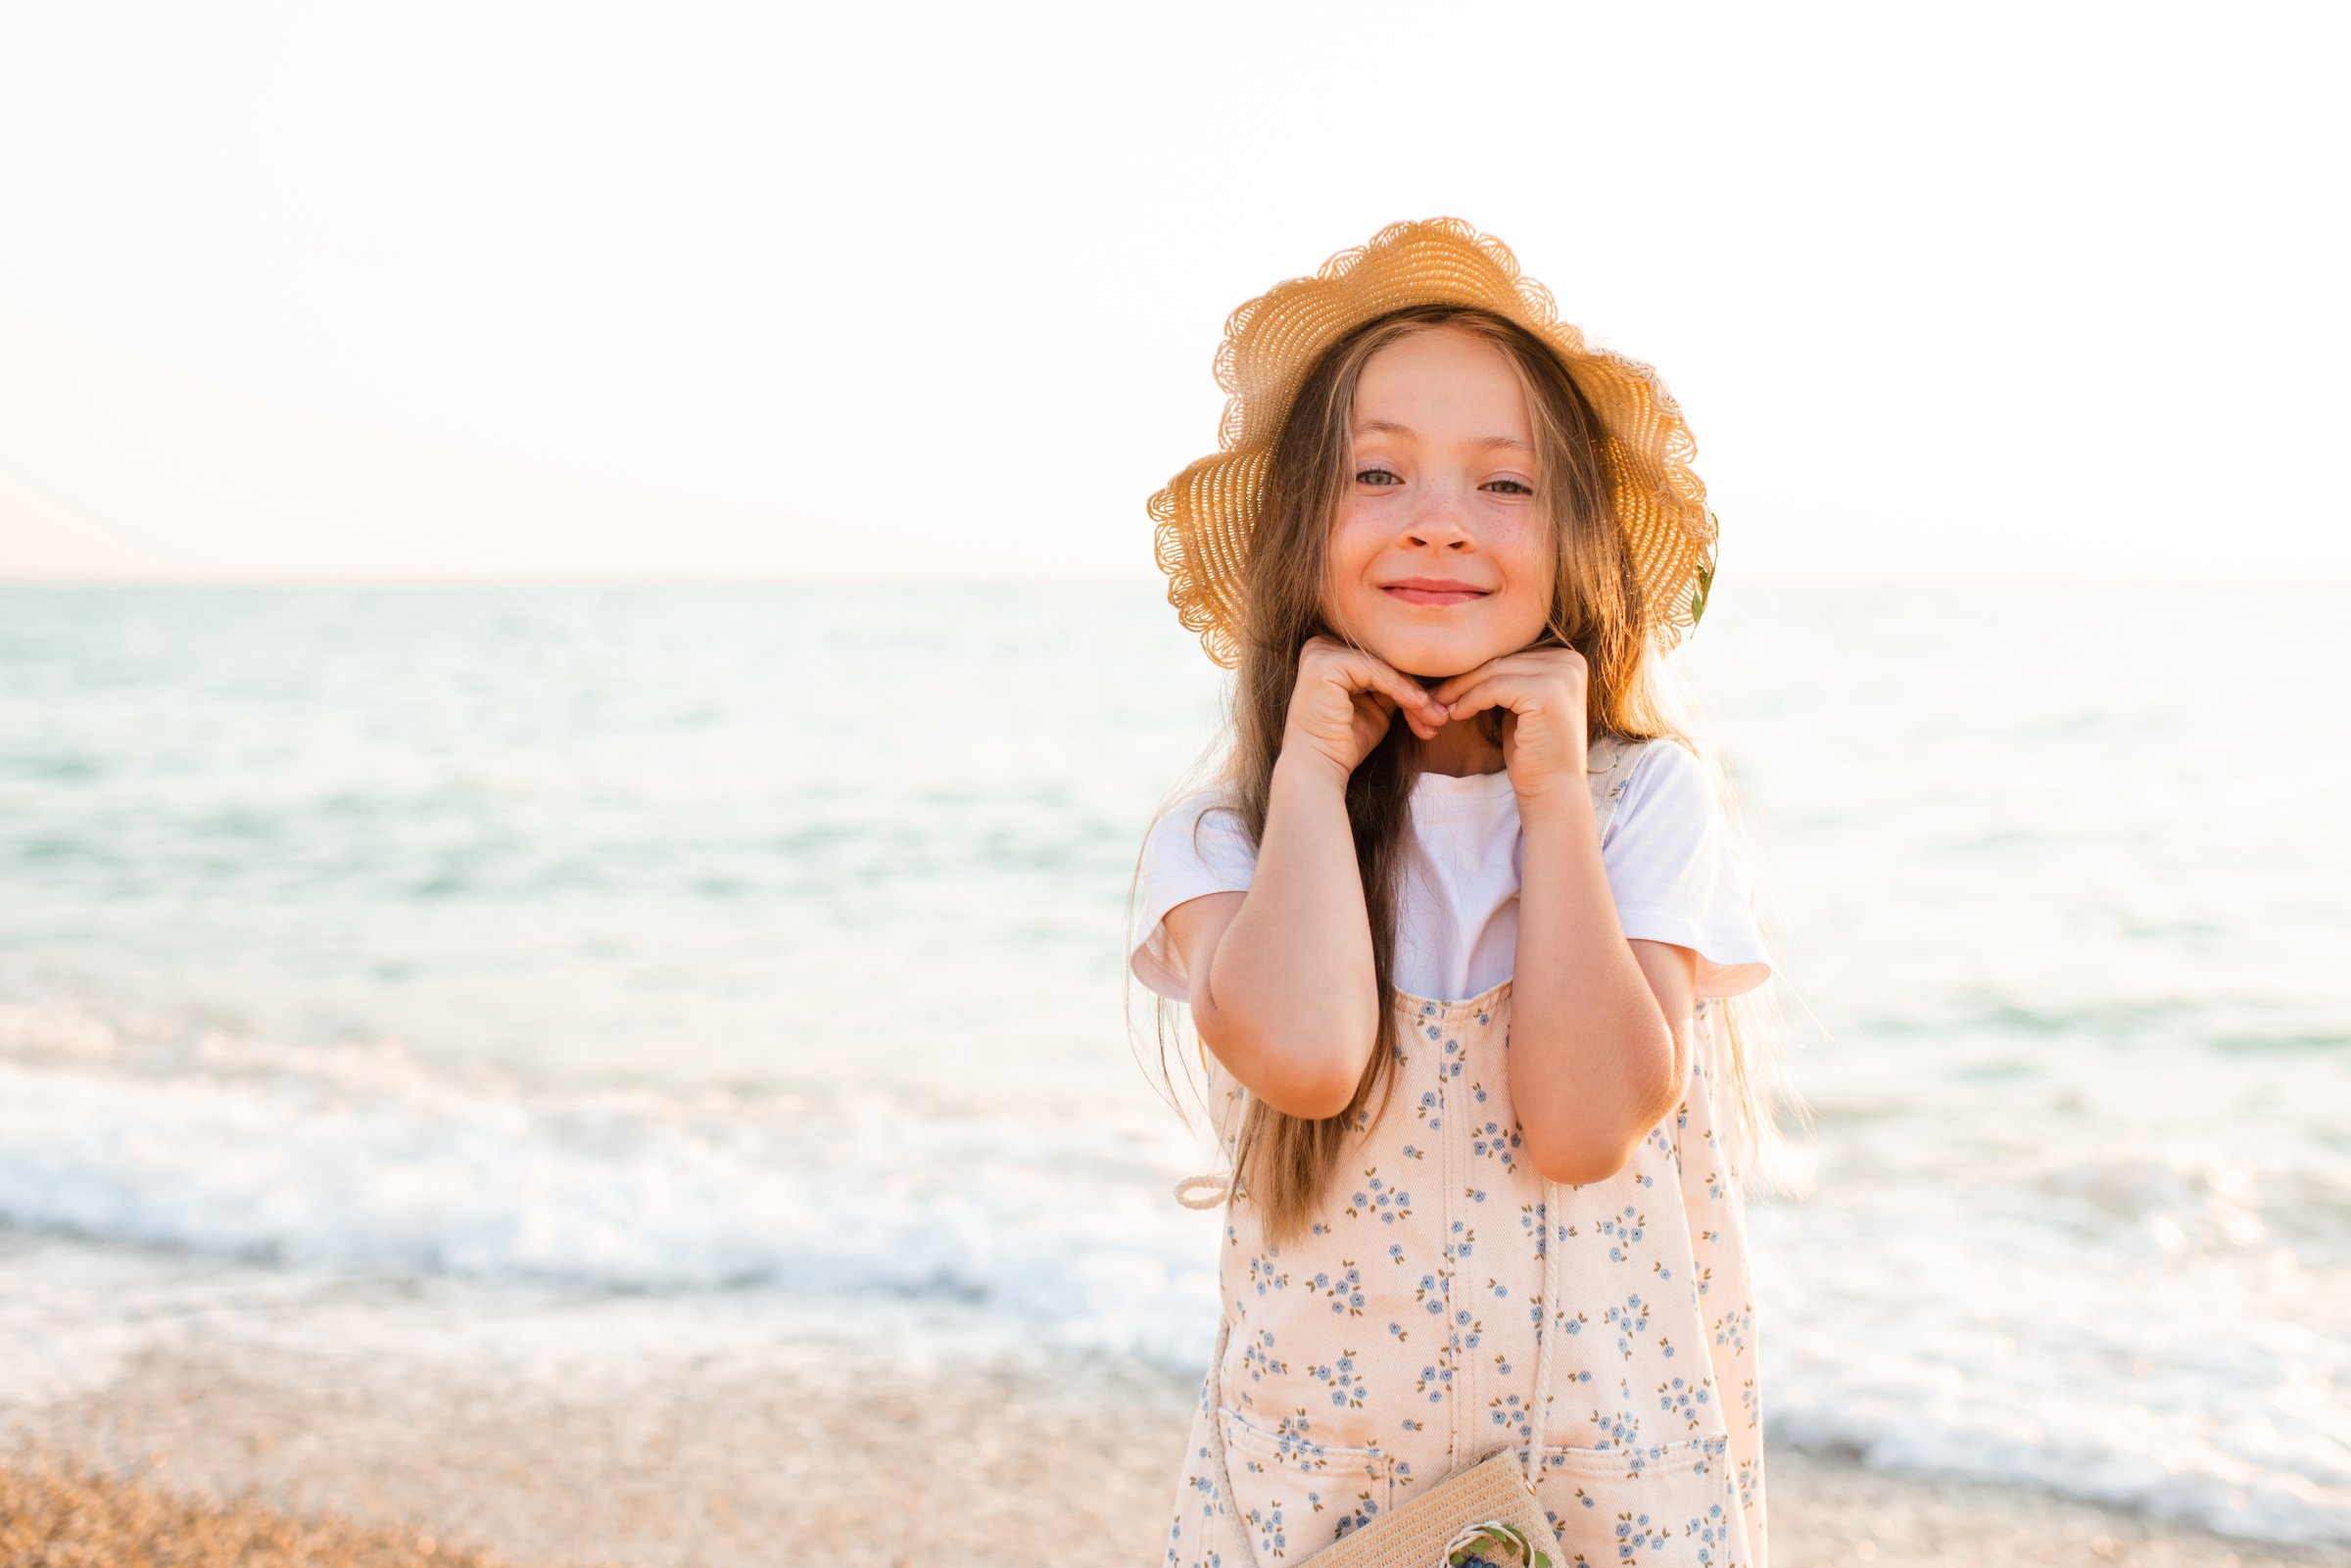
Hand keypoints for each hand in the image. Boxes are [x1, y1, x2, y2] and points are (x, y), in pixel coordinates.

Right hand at [1282, 635, 1453, 776]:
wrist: (1318, 769)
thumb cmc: (1345, 743)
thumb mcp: (1376, 707)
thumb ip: (1394, 685)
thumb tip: (1432, 677)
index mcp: (1328, 652)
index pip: (1381, 661)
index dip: (1411, 685)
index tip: (1437, 712)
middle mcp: (1320, 645)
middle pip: (1383, 661)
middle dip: (1416, 691)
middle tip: (1441, 717)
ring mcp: (1320, 652)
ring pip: (1385, 666)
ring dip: (1415, 694)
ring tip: (1436, 718)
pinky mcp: (1326, 663)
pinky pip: (1378, 672)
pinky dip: (1403, 691)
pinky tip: (1421, 708)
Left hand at [1428, 647, 1591, 803]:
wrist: (1553, 790)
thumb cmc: (1533, 752)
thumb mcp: (1521, 706)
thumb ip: (1509, 679)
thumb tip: (1469, 657)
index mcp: (1568, 660)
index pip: (1511, 654)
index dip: (1476, 668)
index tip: (1446, 684)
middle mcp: (1570, 662)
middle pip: (1502, 659)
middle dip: (1464, 676)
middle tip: (1435, 692)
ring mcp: (1561, 675)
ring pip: (1494, 671)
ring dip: (1461, 688)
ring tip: (1439, 704)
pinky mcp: (1546, 693)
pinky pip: (1494, 688)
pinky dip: (1470, 700)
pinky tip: (1455, 714)